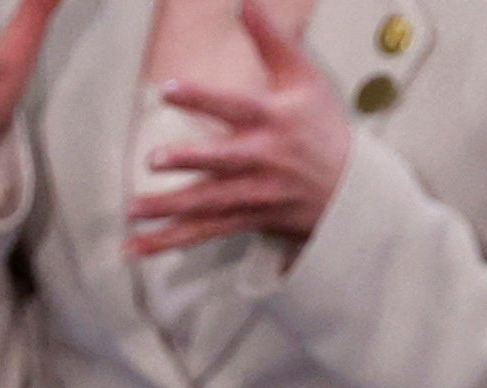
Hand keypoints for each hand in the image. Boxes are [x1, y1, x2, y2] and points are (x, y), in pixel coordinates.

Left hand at [128, 0, 350, 257]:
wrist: (352, 190)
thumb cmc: (323, 128)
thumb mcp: (305, 79)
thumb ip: (271, 40)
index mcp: (274, 120)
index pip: (235, 106)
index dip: (202, 97)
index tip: (168, 90)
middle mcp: (263, 159)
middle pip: (222, 162)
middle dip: (190, 162)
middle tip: (153, 160)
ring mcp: (255, 194)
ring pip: (209, 204)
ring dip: (170, 210)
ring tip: (133, 210)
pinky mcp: (247, 220)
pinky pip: (204, 233)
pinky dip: (170, 242)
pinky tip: (136, 247)